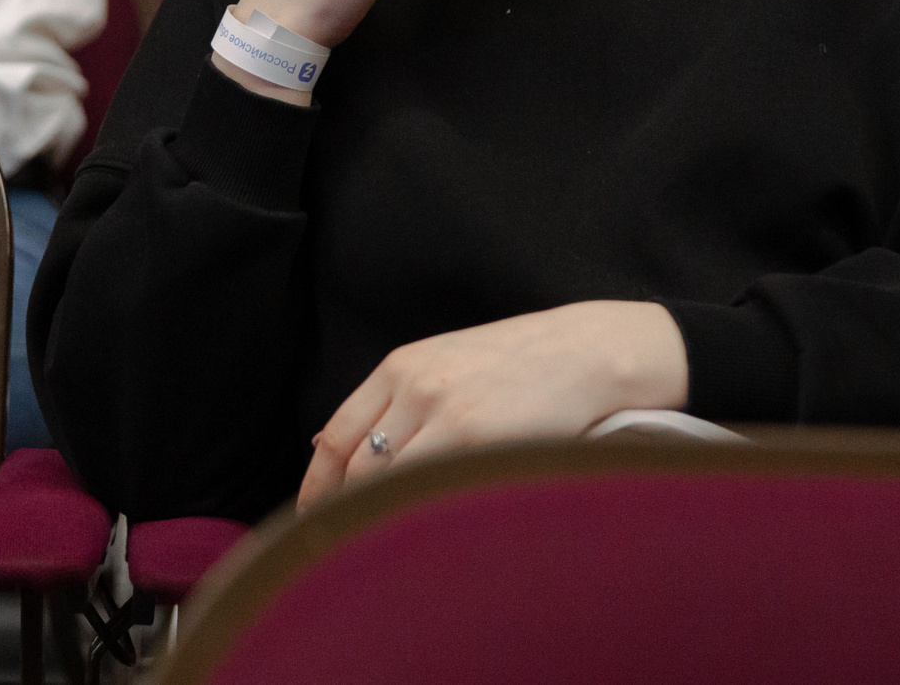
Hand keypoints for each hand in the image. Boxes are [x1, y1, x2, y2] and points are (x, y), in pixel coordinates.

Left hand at [297, 301, 690, 510]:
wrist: (585, 351)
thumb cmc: (519, 363)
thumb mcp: (445, 362)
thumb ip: (396, 400)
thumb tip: (332, 448)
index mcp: (400, 367)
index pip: (335, 436)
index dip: (318, 484)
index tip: (313, 514)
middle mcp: (414, 388)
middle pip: (357, 467)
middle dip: (347, 509)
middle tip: (345, 543)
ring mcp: (446, 415)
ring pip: (391, 484)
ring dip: (382, 518)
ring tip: (384, 547)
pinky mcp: (479, 441)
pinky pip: (433, 490)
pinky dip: (422, 515)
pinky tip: (426, 535)